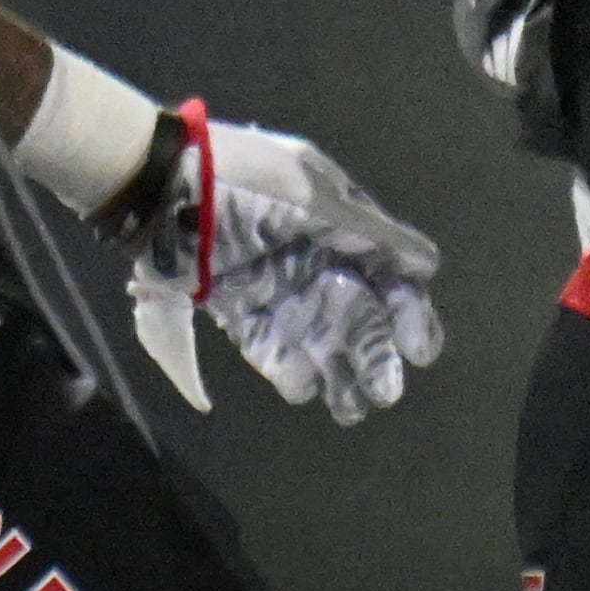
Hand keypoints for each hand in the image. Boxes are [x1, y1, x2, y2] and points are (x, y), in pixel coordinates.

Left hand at [123, 114, 444, 425]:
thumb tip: (429, 265)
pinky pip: (269, 343)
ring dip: (336, 370)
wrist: (160, 187)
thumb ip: (370, 234)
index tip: (418, 349)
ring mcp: (272, 281)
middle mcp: (309, 251)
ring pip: (315, 334)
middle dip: (373, 350)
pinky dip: (287, 367)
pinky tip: (303, 387)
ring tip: (350, 407)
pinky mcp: (235, 305)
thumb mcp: (312, 196)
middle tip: (386, 391)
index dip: (407, 309)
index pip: (385, 269)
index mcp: (334, 217)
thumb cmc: (244, 183)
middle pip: (354, 310)